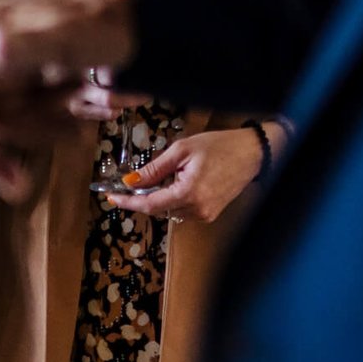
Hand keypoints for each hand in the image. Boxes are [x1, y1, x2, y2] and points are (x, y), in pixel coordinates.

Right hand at [0, 0, 138, 202]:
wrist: (161, 21)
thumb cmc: (121, 14)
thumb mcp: (88, 32)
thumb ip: (39, 42)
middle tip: (17, 187)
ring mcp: (9, 71)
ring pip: (0, 127)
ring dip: (45, 130)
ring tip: (95, 100)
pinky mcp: (31, 87)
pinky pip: (28, 128)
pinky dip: (63, 125)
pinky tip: (96, 101)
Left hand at [106, 127, 260, 223]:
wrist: (252, 153)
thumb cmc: (219, 146)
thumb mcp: (182, 150)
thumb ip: (154, 169)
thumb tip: (131, 181)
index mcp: (188, 193)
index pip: (149, 204)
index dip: (128, 202)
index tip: (111, 197)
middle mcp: (196, 210)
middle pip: (158, 209)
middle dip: (143, 196)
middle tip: (130, 182)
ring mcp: (205, 214)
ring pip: (169, 210)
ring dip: (160, 196)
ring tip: (166, 175)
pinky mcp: (210, 214)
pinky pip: (182, 210)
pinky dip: (174, 199)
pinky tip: (179, 182)